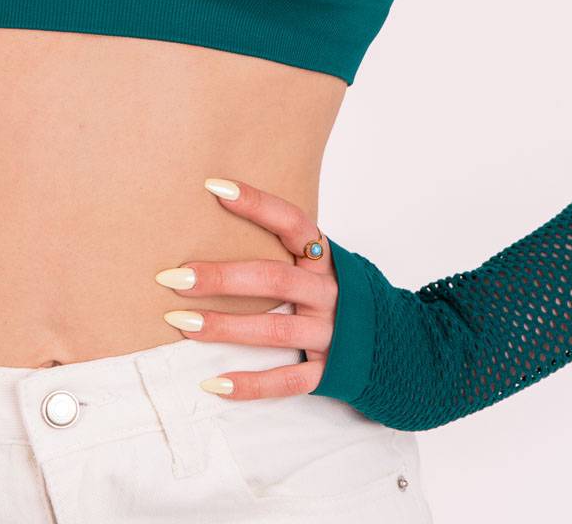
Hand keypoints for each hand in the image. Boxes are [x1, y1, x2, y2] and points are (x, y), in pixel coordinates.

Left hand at [155, 176, 335, 398]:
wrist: (397, 345)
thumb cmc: (339, 293)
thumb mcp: (321, 264)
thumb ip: (285, 249)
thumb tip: (218, 215)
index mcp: (326, 259)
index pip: (291, 222)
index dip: (256, 203)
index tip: (214, 187)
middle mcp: (330, 293)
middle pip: (274, 279)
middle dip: (221, 277)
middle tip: (174, 276)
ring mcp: (331, 334)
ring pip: (275, 331)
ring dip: (225, 327)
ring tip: (181, 322)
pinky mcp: (330, 372)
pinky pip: (288, 381)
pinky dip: (251, 385)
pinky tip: (214, 384)